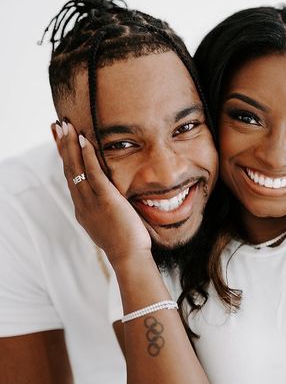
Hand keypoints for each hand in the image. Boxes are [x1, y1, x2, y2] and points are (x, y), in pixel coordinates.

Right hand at [54, 121, 151, 264]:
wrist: (129, 257)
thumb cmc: (125, 242)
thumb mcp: (108, 224)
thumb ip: (105, 210)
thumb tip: (110, 199)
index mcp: (83, 209)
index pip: (71, 178)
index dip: (65, 159)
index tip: (61, 142)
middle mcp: (82, 203)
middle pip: (68, 170)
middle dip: (62, 146)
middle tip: (57, 126)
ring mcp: (92, 202)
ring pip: (76, 169)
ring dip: (70, 146)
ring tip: (66, 127)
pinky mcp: (106, 200)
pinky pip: (94, 173)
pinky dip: (88, 156)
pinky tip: (84, 140)